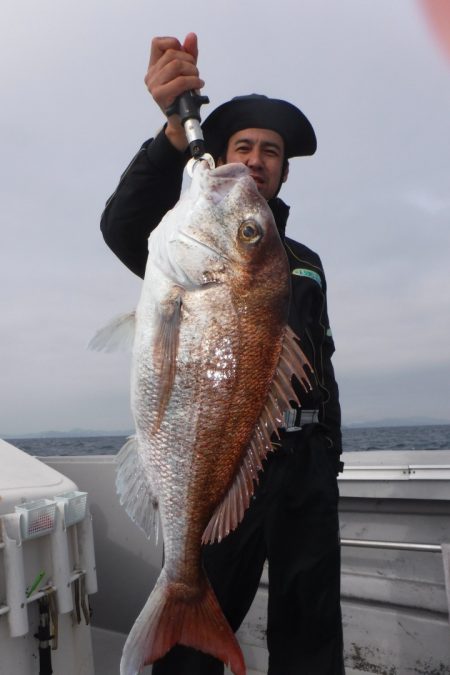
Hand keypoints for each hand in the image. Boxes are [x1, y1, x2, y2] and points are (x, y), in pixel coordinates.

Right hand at [145, 33, 203, 149]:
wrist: (182, 121)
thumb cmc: (184, 97)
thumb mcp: (187, 72)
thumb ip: (189, 54)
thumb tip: (191, 36)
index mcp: (153, 67)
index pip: (157, 43)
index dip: (174, 44)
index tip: (185, 55)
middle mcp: (150, 75)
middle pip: (172, 53)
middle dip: (189, 60)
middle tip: (195, 72)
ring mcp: (153, 85)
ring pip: (176, 64)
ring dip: (193, 71)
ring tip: (197, 79)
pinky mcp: (159, 95)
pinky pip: (179, 81)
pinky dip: (193, 81)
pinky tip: (197, 85)